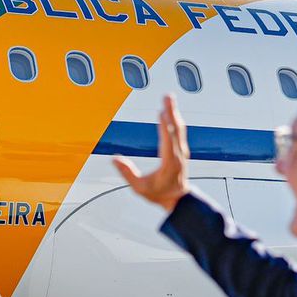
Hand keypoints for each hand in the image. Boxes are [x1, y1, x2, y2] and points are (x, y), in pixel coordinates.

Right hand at [112, 95, 190, 211]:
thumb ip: (127, 173)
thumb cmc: (159, 194)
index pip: (168, 141)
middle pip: (176, 130)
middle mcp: (179, 155)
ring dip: (174, 112)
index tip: (161, 113)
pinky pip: (180, 132)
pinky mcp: (182, 150)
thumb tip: (114, 159)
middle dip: (171, 112)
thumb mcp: (140, 188)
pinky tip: (171, 112)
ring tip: (168, 98)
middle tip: (167, 97)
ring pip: (180, 129)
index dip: (165, 127)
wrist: (177, 199)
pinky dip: (175, 120)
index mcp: (170, 163)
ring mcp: (182, 152)